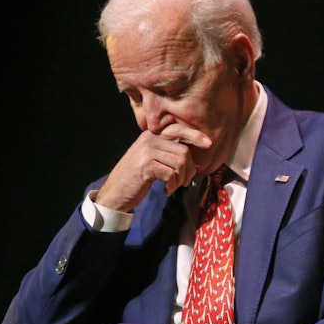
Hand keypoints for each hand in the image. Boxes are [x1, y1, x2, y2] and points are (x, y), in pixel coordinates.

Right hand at [95, 123, 211, 211]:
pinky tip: (166, 190)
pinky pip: (172, 174)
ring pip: (180, 163)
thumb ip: (167, 154)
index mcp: (150, 136)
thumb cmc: (135, 179)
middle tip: (186, 181)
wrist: (114, 193)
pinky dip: (173, 186)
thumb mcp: (149, 160)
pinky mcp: (146, 166)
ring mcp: (147, 152)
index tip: (208, 143)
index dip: (195, 135)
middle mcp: (149, 140)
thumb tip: (194, 160)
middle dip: (190, 169)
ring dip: (181, 180)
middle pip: (184, 151)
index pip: (177, 129)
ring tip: (173, 187)